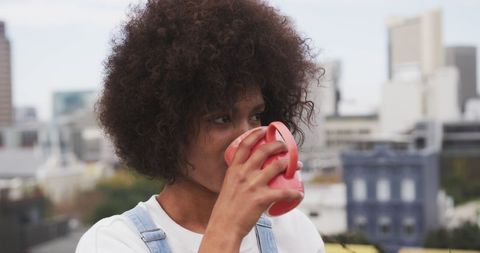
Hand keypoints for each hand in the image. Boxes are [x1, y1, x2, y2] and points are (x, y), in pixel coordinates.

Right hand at [199, 128, 302, 251]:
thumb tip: (250, 173)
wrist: (224, 226)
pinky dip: (294, 193)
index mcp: (234, 169)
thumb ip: (238, 178)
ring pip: (277, 166)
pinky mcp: (262, 198)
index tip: (264, 130)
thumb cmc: (226, 209)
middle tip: (285, 146)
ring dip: (290, 163)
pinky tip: (299, 194)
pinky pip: (284, 192)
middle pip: (264, 151)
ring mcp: (253, 185)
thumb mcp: (229, 186)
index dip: (256, 134)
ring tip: (296, 165)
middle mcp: (244, 174)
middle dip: (278, 145)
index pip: (245, 145)